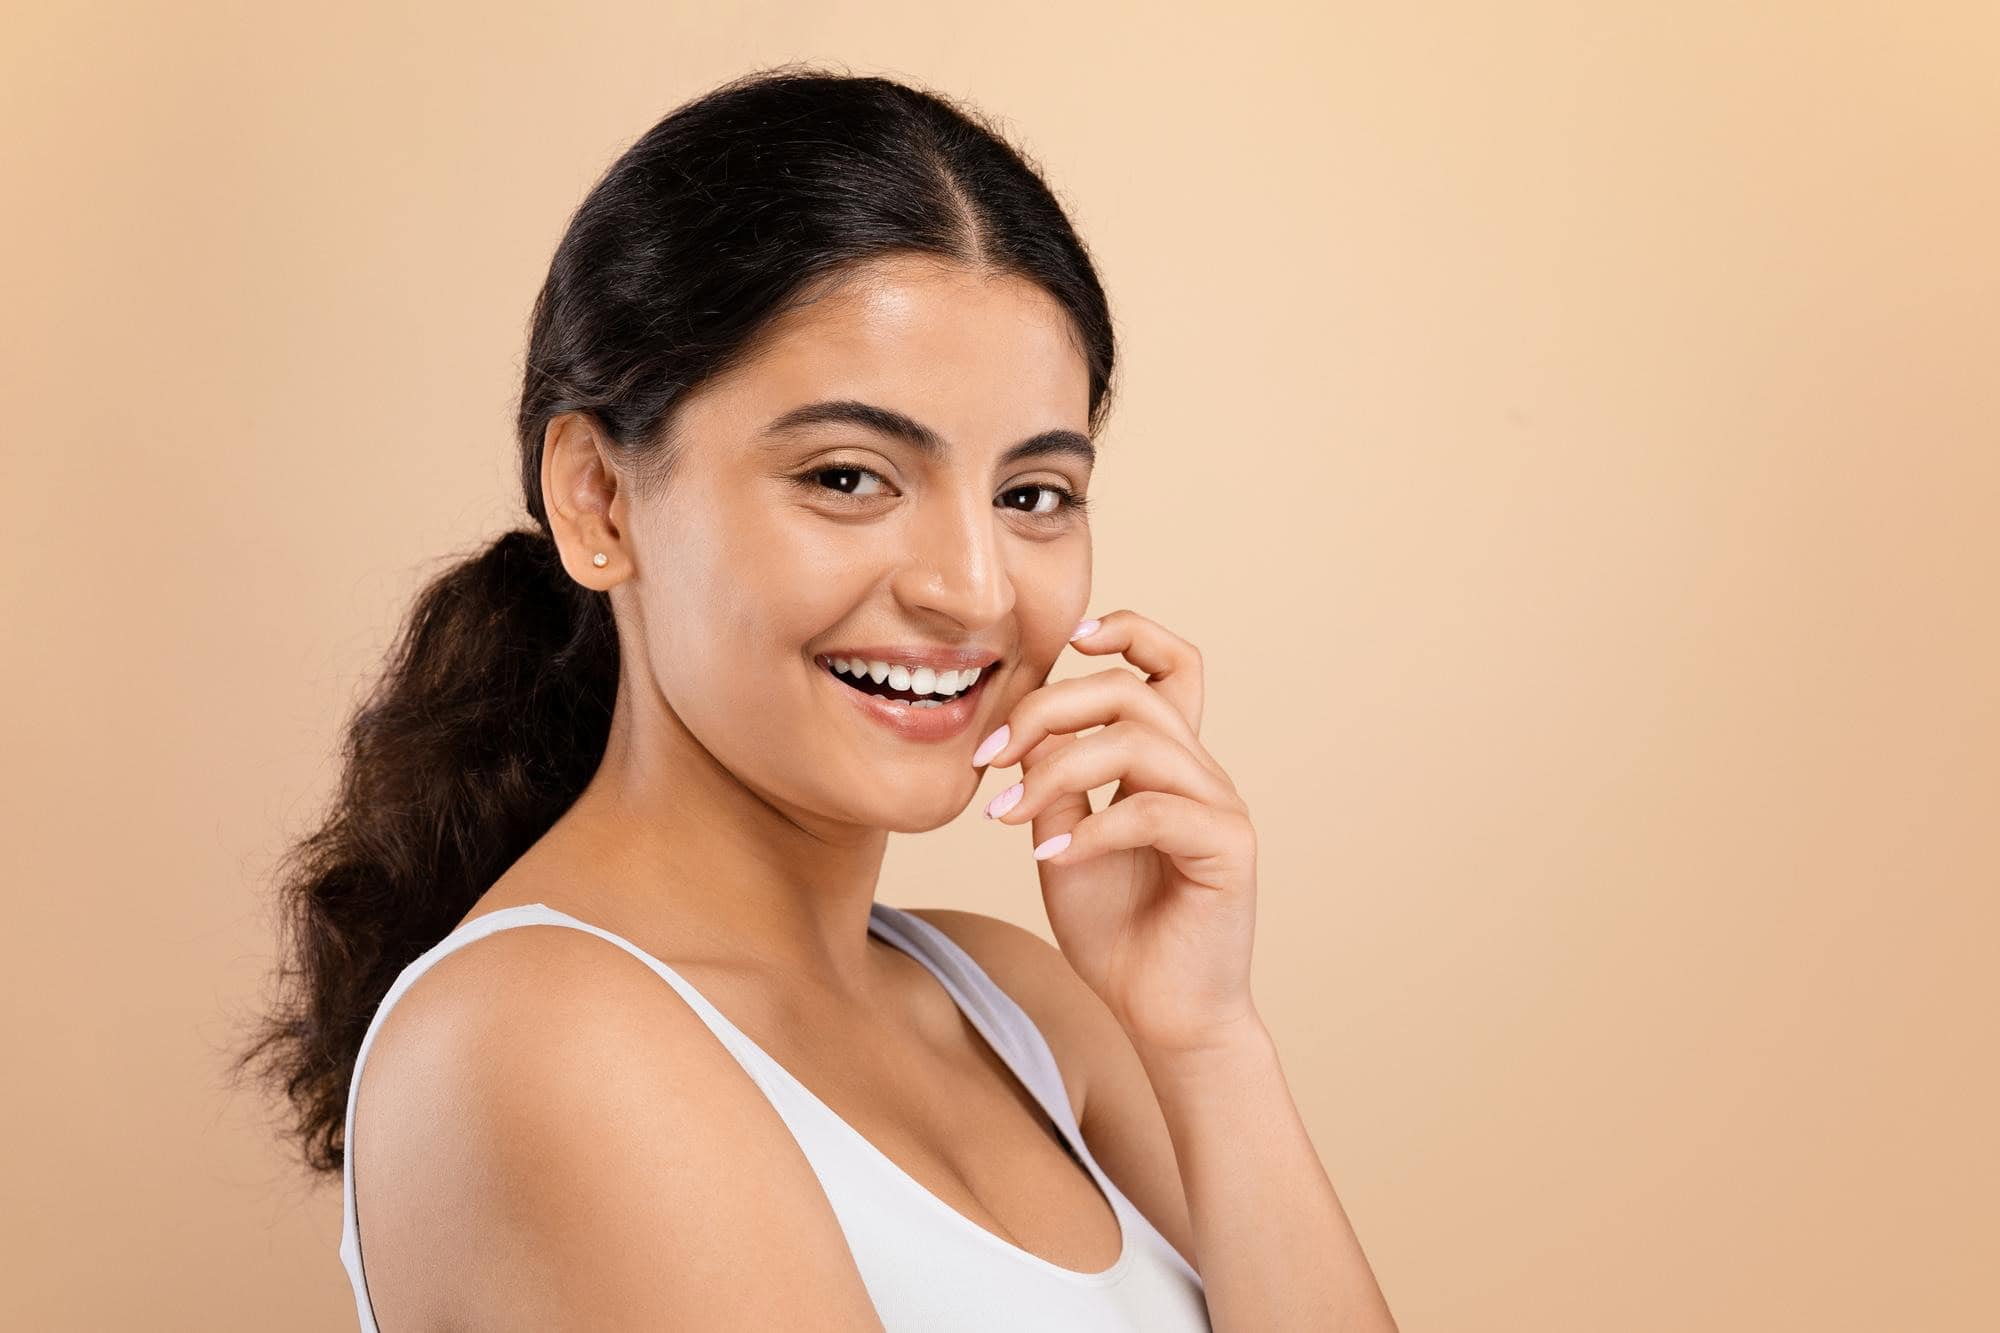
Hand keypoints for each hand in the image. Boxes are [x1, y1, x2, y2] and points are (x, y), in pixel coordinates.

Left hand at [973, 610, 1259, 1056]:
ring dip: (1057, 769)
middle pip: (1135, 692)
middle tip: (989, 755)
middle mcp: (1200, 773)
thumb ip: (1056, 784)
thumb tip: (1024, 732)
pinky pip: (1152, 811)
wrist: (1162, 1015)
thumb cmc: (1117, 931)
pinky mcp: (1228, 849)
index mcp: (1168, 762)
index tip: (1066, 641)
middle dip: (1050, 709)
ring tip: (1006, 815)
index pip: (1169, 665)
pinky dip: (1091, 828)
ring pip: (1138, 743)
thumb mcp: (1063, 841)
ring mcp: (1219, 807)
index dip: (1126, 631)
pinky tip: (1050, 856)